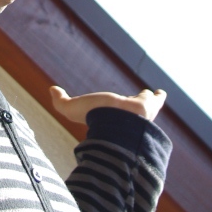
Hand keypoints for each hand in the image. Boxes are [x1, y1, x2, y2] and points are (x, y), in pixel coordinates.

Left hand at [50, 86, 166, 124]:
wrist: (120, 122)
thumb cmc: (96, 116)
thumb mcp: (72, 108)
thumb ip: (60, 101)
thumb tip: (51, 89)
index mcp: (106, 119)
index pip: (105, 115)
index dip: (103, 113)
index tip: (101, 111)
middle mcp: (122, 118)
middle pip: (122, 112)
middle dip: (124, 110)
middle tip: (124, 107)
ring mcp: (138, 113)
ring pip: (139, 106)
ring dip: (141, 102)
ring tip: (145, 99)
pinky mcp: (150, 105)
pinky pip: (156, 100)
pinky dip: (158, 97)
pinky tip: (161, 94)